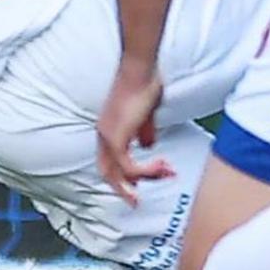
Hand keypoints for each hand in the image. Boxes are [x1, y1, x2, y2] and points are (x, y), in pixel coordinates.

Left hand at [94, 64, 170, 192]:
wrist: (140, 68)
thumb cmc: (144, 81)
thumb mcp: (146, 111)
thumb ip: (145, 129)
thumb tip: (149, 144)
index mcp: (109, 128)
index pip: (109, 160)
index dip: (121, 175)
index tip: (139, 184)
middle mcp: (103, 134)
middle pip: (107, 173)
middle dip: (124, 189)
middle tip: (137, 201)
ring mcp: (108, 137)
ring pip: (119, 174)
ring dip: (144, 178)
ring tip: (166, 174)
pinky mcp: (116, 139)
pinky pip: (129, 167)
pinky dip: (147, 170)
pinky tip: (162, 165)